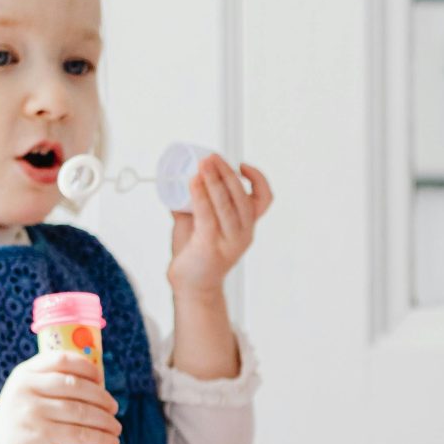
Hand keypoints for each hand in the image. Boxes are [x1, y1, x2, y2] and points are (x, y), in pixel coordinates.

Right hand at [0, 350, 121, 443]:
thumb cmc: (20, 421)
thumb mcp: (25, 393)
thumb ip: (49, 384)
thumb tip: (95, 383)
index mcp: (26, 373)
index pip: (62, 359)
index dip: (87, 367)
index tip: (100, 378)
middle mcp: (28, 388)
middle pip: (77, 387)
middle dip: (102, 398)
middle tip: (114, 408)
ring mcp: (34, 411)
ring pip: (82, 412)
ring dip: (106, 421)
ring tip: (115, 428)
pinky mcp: (42, 434)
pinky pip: (80, 434)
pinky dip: (100, 439)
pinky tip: (110, 443)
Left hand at [167, 150, 273, 306]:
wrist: (191, 286)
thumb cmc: (197, 255)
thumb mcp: (200, 222)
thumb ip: (194, 202)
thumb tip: (179, 179)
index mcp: (246, 225)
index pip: (264, 199)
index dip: (258, 179)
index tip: (241, 166)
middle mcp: (243, 233)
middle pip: (242, 196)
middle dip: (227, 172)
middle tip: (211, 157)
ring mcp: (229, 241)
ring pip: (227, 205)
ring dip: (214, 181)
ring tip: (203, 165)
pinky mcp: (210, 247)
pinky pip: (208, 216)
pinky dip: (201, 196)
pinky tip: (193, 182)